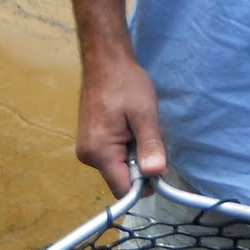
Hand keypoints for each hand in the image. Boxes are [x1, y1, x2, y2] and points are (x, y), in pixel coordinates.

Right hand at [77, 50, 166, 196]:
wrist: (105, 61)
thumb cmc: (125, 83)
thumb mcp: (144, 113)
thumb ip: (150, 145)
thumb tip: (157, 174)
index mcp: (99, 152)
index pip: (123, 188)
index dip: (145, 183)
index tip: (160, 165)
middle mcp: (89, 156)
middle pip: (122, 176)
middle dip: (142, 160)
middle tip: (150, 132)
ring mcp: (88, 148)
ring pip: (120, 164)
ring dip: (136, 150)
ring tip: (140, 123)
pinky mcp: (91, 140)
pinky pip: (115, 153)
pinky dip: (128, 143)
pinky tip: (132, 123)